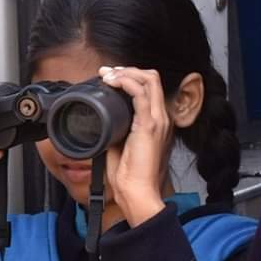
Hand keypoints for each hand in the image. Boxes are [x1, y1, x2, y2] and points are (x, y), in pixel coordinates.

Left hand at [99, 66, 169, 226]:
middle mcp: (161, 117)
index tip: (108, 77)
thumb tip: (100, 119)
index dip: (130, 77)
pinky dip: (126, 82)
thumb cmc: (128, 174)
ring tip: (107, 75)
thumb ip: (114, 129)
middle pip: (151, 78)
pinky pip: (141, 92)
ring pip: (149, 79)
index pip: (149, 87)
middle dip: (127, 70)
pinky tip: (113, 82)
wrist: (136, 190)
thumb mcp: (118, 144)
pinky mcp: (149, 124)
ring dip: (125, 72)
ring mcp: (157, 119)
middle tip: (106, 72)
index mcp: (156, 121)